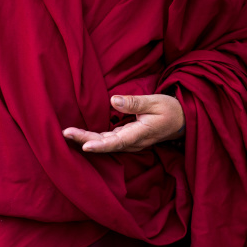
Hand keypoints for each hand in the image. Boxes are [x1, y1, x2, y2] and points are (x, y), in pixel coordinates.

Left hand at [63, 94, 184, 152]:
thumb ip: (135, 103)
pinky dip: (92, 138)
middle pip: (105, 144)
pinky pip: (106, 140)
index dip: (100, 145)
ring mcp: (128, 142)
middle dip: (84, 140)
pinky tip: (79, 134)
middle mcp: (131, 142)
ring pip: (104, 143)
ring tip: (67, 133)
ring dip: (85, 139)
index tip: (85, 146)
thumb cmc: (170, 110)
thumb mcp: (156, 102)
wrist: (180, 121)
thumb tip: (113, 99)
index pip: (117, 142)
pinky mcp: (125, 138)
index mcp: (140, 135)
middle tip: (65, 133)